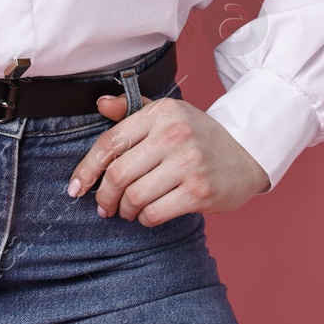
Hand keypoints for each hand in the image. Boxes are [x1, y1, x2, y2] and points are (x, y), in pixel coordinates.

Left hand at [67, 90, 270, 224]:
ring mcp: (189, 164)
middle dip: (104, 196)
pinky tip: (147, 215)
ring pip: (135, 196)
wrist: (247, 152)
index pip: (111, 142)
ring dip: (125, 210)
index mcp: (161, 113)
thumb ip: (132, 110)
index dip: (88, 168)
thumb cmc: (200, 134)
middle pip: (119, 173)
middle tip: (104, 206)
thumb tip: (101, 104)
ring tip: (127, 210)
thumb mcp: (169, 114)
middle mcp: (174, 135)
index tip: (76, 187)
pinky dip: (145, 219)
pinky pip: (156, 213)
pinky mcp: (200, 192)